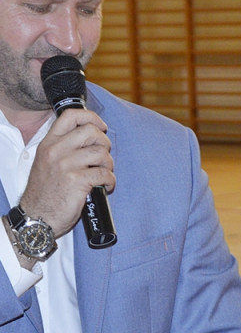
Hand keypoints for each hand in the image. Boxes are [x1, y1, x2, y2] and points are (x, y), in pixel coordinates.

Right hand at [21, 108, 114, 238]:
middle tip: (103, 157)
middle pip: (91, 132)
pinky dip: (110, 181)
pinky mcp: (77, 181)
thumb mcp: (46, 162)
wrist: (37, 216)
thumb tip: (90, 138)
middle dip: (104, 143)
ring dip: (109, 165)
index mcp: (48, 143)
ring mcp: (66, 165)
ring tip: (104, 174)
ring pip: (101, 153)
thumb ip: (62, 148)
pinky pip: (105, 174)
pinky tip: (106, 186)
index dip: (91, 117)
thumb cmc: (45, 192)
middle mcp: (56, 150)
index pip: (71, 116)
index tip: (101, 126)